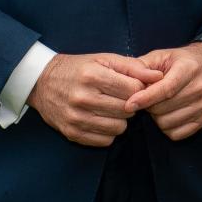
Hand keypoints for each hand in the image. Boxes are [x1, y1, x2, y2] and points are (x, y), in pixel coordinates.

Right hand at [27, 53, 162, 146]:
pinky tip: (101, 119)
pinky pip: (105, 140)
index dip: (138, 89)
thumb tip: (159, 77)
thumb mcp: (104, 60)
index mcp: (93, 76)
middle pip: (127, 111)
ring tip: (110, 108)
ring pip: (119, 128)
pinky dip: (108, 132)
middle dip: (130, 105)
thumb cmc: (79, 69)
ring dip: (120, 120)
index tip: (132, 87)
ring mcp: (76, 118)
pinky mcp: (72, 133)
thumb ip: (133, 68)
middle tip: (120, 98)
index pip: (133, 90)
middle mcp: (83, 98)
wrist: (41, 82)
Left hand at [124, 43, 201, 139]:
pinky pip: (177, 133)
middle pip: (163, 108)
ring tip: (159, 105)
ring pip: (167, 123)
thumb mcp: (163, 55)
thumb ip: (143, 66)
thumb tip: (128, 81)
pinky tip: (168, 114)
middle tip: (148, 98)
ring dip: (157, 117)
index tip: (129, 104)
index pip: (165, 89)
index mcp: (188, 69)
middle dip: (149, 106)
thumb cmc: (182, 61)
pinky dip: (167, 127)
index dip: (145, 98)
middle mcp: (199, 88)